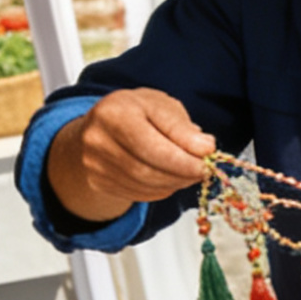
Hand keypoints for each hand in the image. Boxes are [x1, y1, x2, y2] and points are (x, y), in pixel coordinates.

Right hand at [49, 89, 214, 220]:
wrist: (100, 125)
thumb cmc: (136, 111)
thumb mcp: (160, 105)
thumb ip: (181, 126)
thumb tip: (205, 148)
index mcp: (114, 113)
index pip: (152, 146)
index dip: (183, 159)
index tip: (206, 162)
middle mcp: (97, 140)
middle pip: (146, 170)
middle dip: (182, 174)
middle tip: (203, 170)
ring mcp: (94, 165)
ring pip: (143, 185)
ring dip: (174, 183)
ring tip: (189, 173)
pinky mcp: (98, 182)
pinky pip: (137, 194)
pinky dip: (161, 190)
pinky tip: (171, 178)